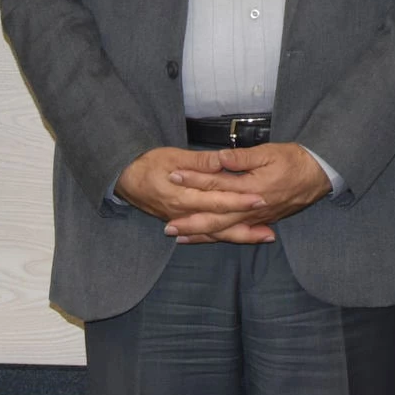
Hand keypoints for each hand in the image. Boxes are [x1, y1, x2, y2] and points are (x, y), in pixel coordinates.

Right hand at [115, 147, 273, 243]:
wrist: (125, 179)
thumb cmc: (148, 164)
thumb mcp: (173, 157)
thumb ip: (200, 162)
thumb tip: (222, 162)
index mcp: (184, 196)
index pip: (217, 201)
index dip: (239, 201)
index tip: (260, 199)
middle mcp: (185, 214)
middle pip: (220, 224)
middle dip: (247, 227)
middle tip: (270, 231)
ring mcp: (184, 221)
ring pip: (216, 233)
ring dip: (240, 236)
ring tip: (264, 237)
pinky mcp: (182, 222)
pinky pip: (206, 234)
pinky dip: (224, 237)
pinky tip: (239, 238)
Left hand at [165, 143, 330, 242]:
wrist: (318, 176)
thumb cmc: (294, 160)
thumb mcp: (270, 152)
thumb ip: (243, 158)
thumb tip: (219, 158)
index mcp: (251, 188)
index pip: (216, 184)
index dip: (194, 179)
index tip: (174, 176)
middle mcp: (251, 208)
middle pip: (215, 217)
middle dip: (190, 221)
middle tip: (167, 226)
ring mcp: (256, 218)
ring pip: (224, 230)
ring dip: (201, 234)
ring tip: (178, 237)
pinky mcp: (260, 222)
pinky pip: (235, 234)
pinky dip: (218, 237)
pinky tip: (205, 238)